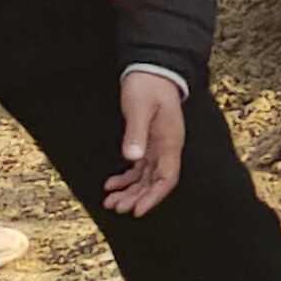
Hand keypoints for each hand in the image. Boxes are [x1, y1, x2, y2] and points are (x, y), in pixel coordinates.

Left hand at [107, 68, 187, 215]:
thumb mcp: (139, 107)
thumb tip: (132, 158)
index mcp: (170, 141)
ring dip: (130, 191)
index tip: (138, 210)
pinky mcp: (148, 142)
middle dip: (137, 197)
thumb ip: (136, 133)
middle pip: (155, 182)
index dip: (154, 197)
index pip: (167, 178)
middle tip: (116, 207)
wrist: (150, 69)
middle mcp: (167, 148)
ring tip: (111, 202)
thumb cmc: (147, 86)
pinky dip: (126, 178)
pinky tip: (112, 184)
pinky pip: (139, 168)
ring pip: (146, 178)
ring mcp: (158, 146)